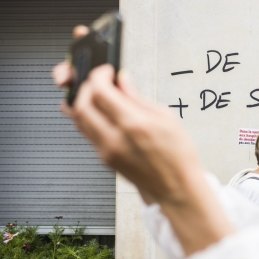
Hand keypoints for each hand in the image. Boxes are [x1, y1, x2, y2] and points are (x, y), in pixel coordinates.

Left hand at [53, 26, 233, 254]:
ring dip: (83, 102)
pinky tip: (102, 113)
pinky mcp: (104, 159)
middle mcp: (115, 138)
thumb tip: (123, 81)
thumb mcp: (166, 118)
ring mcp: (106, 151)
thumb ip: (138, 98)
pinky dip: (89, 118)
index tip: (107, 71)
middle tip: (100, 81)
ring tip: (99, 96)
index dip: (99, 75)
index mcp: (133, 124)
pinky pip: (87, 133)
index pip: (99, 91)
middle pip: (82, 104)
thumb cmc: (179, 156)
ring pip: (79, 119)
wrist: (177, 187)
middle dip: (87, 87)